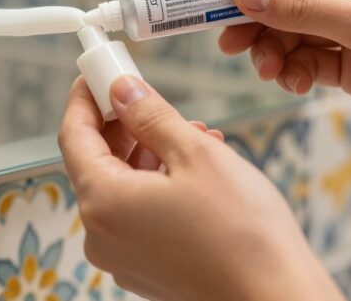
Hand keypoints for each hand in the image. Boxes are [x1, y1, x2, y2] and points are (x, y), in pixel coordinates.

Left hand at [58, 75, 342, 300]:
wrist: (277, 299)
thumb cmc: (242, 233)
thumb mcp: (196, 153)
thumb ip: (150, 115)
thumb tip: (121, 89)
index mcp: (102, 203)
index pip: (74, 136)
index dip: (85, 98)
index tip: (99, 71)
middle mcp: (101, 235)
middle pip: (97, 162)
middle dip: (123, 124)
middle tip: (147, 93)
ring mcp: (122, 256)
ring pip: (122, 187)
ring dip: (148, 152)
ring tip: (192, 131)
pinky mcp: (146, 269)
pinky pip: (139, 214)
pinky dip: (158, 184)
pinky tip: (196, 167)